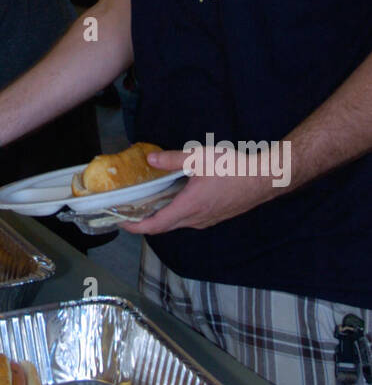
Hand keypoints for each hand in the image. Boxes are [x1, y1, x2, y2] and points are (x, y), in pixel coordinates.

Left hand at [123, 146, 277, 234]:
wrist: (265, 179)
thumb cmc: (233, 169)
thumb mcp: (199, 158)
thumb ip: (172, 159)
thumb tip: (150, 159)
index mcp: (188, 207)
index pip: (155, 225)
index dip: (135, 226)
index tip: (120, 221)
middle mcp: (196, 219)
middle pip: (164, 226)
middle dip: (144, 221)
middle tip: (129, 210)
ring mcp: (207, 220)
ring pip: (177, 223)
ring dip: (161, 216)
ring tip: (148, 203)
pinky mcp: (216, 216)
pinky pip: (190, 218)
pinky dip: (176, 212)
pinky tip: (175, 197)